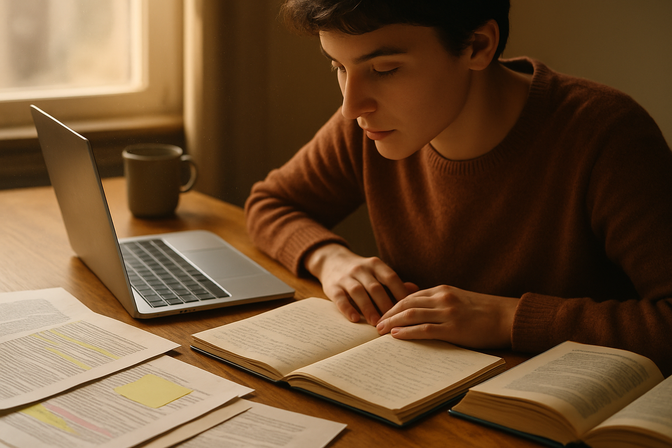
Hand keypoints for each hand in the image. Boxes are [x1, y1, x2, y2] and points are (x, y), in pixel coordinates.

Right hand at [304, 244, 417, 323]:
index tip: (408, 308)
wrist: (331, 260)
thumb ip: (394, 282)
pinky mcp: (332, 287)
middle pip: (375, 287)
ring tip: (376, 323)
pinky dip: (347, 309)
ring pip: (358, 292)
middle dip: (385, 304)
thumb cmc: (361, 272)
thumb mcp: (376, 272)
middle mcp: (361, 269)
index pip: (391, 277)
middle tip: (394, 321)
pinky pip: (340, 298)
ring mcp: (345, 277)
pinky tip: (355, 319)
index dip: (400, 292)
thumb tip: (415, 291)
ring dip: (368, 308)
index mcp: (375, 264)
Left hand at [375, 285, 517, 348]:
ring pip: (411, 314)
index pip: (410, 295)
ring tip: (380, 331)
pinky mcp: (453, 328)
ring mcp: (447, 313)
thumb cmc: (483, 311)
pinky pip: (425, 329)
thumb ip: (437, 300)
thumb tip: (415, 303)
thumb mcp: (457, 298)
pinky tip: (396, 336)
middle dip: (388, 313)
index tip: (382, 314)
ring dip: (393, 322)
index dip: (393, 305)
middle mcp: (442, 298)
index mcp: (442, 291)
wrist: (506, 317)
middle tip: (376, 324)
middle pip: (406, 303)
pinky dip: (407, 332)